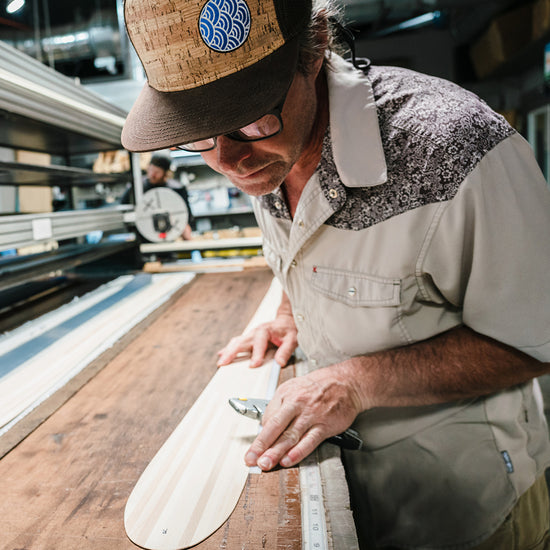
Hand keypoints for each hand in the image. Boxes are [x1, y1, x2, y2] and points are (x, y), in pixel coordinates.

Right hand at [217, 312, 297, 367]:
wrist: (286, 321)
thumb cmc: (288, 330)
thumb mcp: (292, 339)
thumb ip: (286, 350)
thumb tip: (280, 363)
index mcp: (265, 330)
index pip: (259, 343)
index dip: (256, 354)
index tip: (253, 365)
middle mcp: (255, 332)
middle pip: (241, 342)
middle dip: (232, 352)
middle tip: (223, 363)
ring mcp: (250, 335)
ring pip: (236, 342)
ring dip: (227, 351)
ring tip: (221, 362)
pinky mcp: (248, 339)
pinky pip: (236, 343)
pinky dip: (229, 349)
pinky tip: (222, 354)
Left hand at [244, 365, 361, 469]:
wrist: (346, 382)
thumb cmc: (319, 386)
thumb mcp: (293, 387)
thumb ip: (279, 406)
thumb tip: (266, 425)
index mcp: (286, 394)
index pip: (268, 418)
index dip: (259, 437)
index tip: (252, 451)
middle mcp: (297, 404)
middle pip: (276, 427)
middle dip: (261, 445)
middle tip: (251, 460)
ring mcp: (311, 415)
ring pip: (290, 436)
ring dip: (276, 451)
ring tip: (266, 463)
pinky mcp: (325, 425)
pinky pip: (310, 440)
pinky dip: (298, 452)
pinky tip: (288, 460)